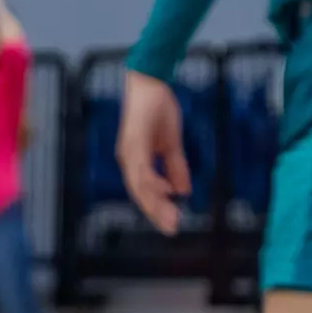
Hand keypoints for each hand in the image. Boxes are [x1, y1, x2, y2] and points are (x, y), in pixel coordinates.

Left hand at [116, 70, 189, 235]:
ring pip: (139, 185)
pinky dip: (152, 181)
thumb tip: (182, 191)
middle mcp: (128, 159)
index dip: (157, 208)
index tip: (172, 224)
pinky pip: (141, 167)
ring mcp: (129, 151)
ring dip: (154, 203)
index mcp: (136, 161)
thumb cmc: (157, 110)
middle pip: (140, 194)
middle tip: (171, 230)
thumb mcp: (171, 143)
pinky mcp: (133, 141)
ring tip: (170, 218)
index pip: (145, 191)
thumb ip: (176, 167)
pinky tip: (165, 192)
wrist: (150, 82)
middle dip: (156, 213)